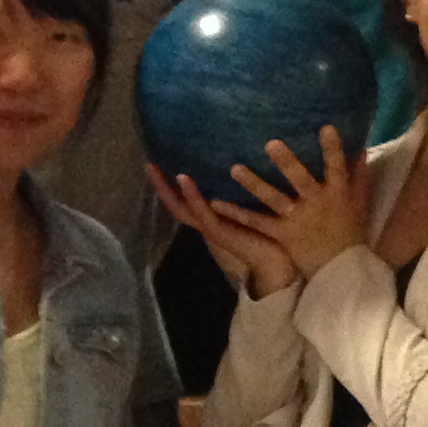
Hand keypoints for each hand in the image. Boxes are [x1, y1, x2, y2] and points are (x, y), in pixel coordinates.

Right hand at [145, 162, 298, 298]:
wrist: (280, 262)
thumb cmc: (271, 235)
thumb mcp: (252, 209)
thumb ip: (244, 193)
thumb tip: (244, 166)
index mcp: (213, 219)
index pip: (186, 201)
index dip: (172, 186)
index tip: (161, 164)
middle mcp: (207, 224)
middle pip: (176, 205)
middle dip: (161, 186)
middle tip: (147, 165)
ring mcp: (211, 229)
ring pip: (182, 208)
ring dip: (168, 189)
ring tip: (154, 170)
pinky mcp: (218, 231)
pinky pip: (201, 211)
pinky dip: (191, 195)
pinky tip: (183, 178)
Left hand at [222, 127, 367, 280]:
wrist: (339, 269)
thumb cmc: (351, 231)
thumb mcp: (359, 202)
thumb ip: (358, 176)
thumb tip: (360, 148)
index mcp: (336, 193)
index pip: (336, 167)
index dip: (332, 148)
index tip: (325, 127)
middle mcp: (315, 203)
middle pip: (300, 180)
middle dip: (287, 162)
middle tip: (270, 143)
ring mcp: (296, 219)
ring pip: (273, 199)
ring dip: (253, 184)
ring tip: (234, 168)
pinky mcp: (280, 233)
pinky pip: (256, 222)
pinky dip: (237, 213)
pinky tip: (216, 202)